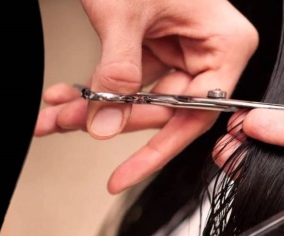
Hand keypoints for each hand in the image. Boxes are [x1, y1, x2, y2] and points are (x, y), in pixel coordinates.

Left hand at [36, 0, 257, 193]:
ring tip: (57, 111)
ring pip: (142, 98)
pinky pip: (132, 81)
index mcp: (226, 44)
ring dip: (95, 105)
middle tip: (69, 123)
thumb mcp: (125, 16)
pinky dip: (98, 88)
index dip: (159, 145)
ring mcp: (185, 50)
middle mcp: (210, 51)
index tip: (125, 172)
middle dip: (109, 119)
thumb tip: (105, 126)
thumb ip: (117, 73)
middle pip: (164, 109)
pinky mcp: (161, 47)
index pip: (199, 111)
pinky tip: (68, 93)